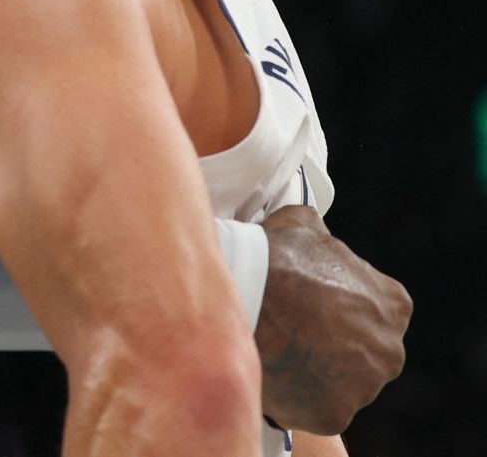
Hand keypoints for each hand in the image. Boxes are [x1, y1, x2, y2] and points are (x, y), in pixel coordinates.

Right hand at [255, 205, 411, 434]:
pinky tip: (270, 373)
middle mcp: (389, 350)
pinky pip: (312, 409)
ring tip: (274, 351)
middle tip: (289, 331)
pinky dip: (293, 398)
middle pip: (360, 354)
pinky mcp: (334, 414)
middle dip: (330, 346)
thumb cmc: (277, 257)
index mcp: (392, 305)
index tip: (309, 306)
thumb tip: (314, 232)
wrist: (248, 296)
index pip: (373, 312)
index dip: (337, 308)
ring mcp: (364, 387)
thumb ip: (320, 235)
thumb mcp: (302, 224)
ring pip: (337, 384)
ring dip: (312, 373)